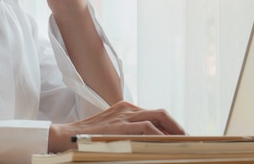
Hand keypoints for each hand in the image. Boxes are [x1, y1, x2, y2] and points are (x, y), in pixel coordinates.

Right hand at [47, 101, 186, 152]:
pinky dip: (159, 136)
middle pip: (161, 113)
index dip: (170, 126)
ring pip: (158, 117)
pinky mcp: (120, 125)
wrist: (64, 137)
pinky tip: (166, 145)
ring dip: (174, 131)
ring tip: (183, 143)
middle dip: (177, 127)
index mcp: (126, 109)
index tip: (180, 137)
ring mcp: (124, 115)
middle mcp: (127, 109)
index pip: (155, 114)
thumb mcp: (111, 131)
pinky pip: (146, 128)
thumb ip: (127, 132)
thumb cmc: (87, 138)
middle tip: (188, 141)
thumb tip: (147, 143)